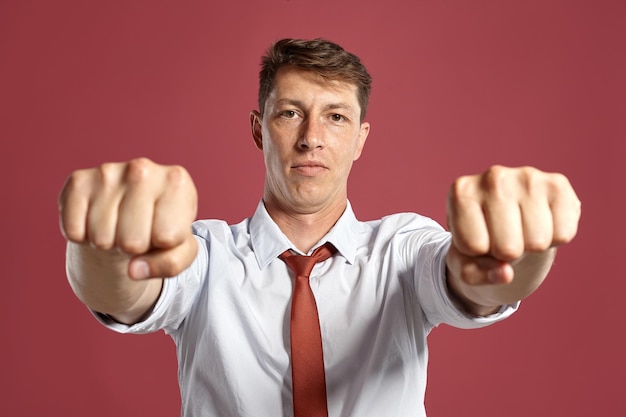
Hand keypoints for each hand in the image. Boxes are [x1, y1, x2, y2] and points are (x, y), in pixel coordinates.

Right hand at [58, 158, 197, 279]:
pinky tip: (96, 220)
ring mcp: (108, 171)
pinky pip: (74, 231)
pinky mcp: (78, 180)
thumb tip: (134, 270)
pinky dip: (83, 237)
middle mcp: (143, 169)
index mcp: (178, 181)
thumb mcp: (180, 249)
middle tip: (137, 231)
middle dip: (134, 247)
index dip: (163, 245)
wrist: (129, 212)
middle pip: (131, 241)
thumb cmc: (160, 229)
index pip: (166, 238)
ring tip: (119, 226)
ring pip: (101, 239)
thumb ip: (171, 264)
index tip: (163, 230)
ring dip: (109, 242)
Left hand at [446, 165, 580, 285]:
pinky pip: (563, 234)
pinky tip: (542, 222)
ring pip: (537, 243)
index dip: (477, 252)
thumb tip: (505, 274)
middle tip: (503, 236)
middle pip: (507, 248)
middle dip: (506, 253)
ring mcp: (527, 177)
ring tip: (520, 229)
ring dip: (531, 246)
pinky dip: (554, 239)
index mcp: (461, 192)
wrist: (510, 223)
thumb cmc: (481, 241)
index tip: (478, 237)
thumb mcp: (465, 262)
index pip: (473, 246)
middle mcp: (493, 177)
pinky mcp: (557, 184)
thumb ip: (474, 274)